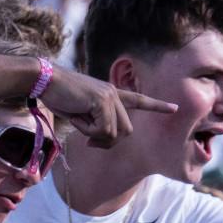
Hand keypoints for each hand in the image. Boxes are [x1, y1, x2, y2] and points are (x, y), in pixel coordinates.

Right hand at [42, 65, 177, 146]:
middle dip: (108, 141)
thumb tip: (102, 139)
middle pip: (126, 130)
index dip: (157, 106)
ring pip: (114, 132)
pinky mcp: (102, 100)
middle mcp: (115, 93)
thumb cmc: (58, 97)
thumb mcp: (81, 114)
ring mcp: (110, 96)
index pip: (139, 101)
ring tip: (79, 121)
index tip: (175, 108)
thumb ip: (96, 125)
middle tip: (89, 141)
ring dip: (95, 135)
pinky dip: (88, 131)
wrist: (46, 80)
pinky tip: (78, 117)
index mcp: (112, 94)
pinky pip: (102, 129)